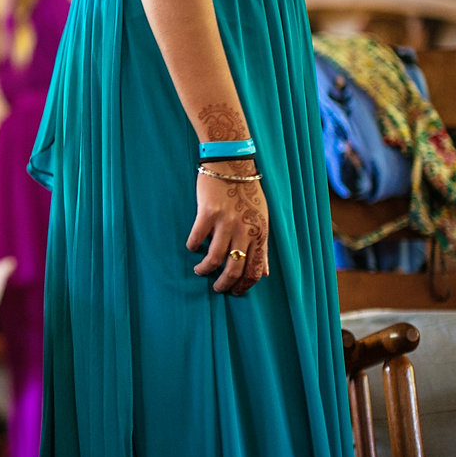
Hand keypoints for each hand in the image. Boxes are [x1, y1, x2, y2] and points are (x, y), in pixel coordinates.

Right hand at [186, 162, 268, 294]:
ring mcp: (226, 222)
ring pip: (214, 258)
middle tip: (217, 288)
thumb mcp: (262, 220)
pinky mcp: (208, 214)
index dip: (244, 286)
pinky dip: (192, 246)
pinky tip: (191, 246)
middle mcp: (244, 231)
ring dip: (204, 270)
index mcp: (259, 234)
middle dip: (224, 284)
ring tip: (199, 271)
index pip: (254, 270)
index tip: (235, 292)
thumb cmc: (248, 193)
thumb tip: (264, 273)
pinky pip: (196, 238)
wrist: (232, 164)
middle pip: (234, 269)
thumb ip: (262, 247)